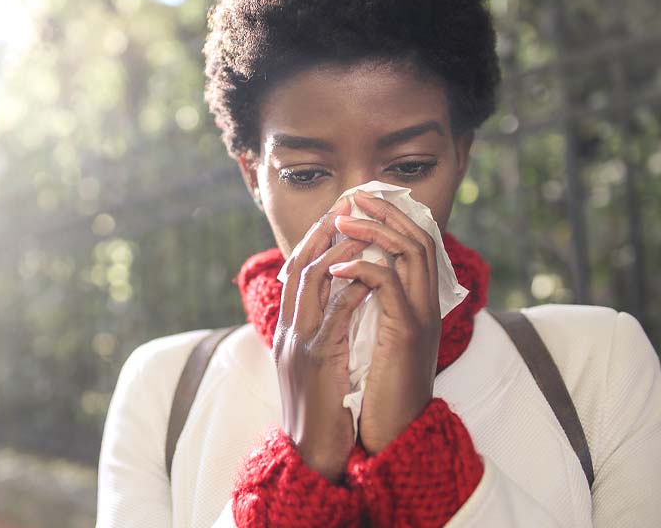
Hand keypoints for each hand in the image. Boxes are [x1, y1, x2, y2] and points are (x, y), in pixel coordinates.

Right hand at [274, 196, 373, 481]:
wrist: (312, 455)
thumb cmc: (323, 413)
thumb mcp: (319, 367)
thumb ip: (325, 335)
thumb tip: (347, 306)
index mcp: (289, 331)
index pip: (296, 271)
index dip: (317, 238)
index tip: (341, 214)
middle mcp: (288, 331)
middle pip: (299, 264)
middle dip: (324, 230)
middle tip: (350, 204)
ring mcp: (298, 343)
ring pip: (312, 280)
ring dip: (339, 250)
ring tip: (364, 228)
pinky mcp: (316, 360)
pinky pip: (334, 314)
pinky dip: (353, 289)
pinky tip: (373, 273)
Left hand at [328, 192, 442, 453]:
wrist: (391, 432)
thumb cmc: (376, 390)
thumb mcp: (373, 339)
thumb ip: (369, 309)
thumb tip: (344, 281)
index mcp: (418, 304)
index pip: (416, 243)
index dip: (393, 217)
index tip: (361, 200)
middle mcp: (426, 304)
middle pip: (419, 237)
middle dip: (387, 212)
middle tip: (354, 196)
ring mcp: (420, 317)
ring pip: (411, 252)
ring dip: (375, 231)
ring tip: (343, 221)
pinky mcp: (406, 334)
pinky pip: (389, 286)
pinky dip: (363, 269)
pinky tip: (337, 267)